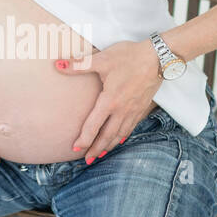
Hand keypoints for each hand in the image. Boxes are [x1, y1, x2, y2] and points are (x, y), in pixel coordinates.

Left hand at [54, 39, 161, 160]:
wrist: (159, 57)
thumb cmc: (130, 56)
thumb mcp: (102, 59)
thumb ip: (79, 65)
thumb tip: (57, 65)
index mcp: (110, 101)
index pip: (93, 126)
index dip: (84, 139)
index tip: (75, 149)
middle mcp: (122, 110)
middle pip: (107, 135)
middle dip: (96, 149)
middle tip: (87, 160)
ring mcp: (134, 110)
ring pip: (120, 134)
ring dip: (109, 145)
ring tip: (101, 154)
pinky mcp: (142, 107)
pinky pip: (131, 127)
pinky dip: (123, 136)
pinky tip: (120, 139)